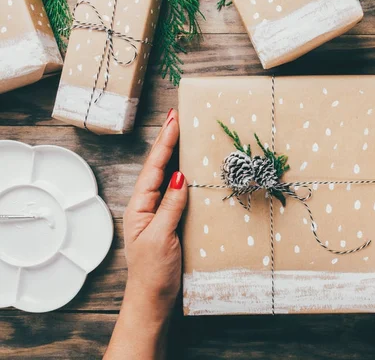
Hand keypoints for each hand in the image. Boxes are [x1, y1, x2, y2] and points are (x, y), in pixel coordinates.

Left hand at [123, 108, 186, 313]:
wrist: (153, 299)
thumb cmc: (153, 272)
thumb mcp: (161, 237)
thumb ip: (170, 206)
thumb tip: (179, 176)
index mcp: (140, 206)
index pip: (154, 168)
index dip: (165, 142)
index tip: (174, 120)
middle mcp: (148, 205)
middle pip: (159, 166)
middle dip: (168, 141)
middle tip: (178, 117)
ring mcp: (159, 212)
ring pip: (168, 177)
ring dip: (176, 155)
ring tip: (184, 134)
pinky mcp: (171, 221)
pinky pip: (177, 193)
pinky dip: (185, 176)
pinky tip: (192, 169)